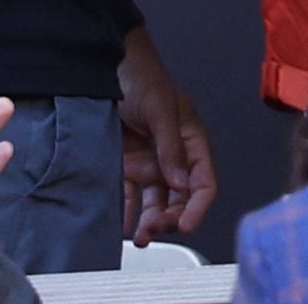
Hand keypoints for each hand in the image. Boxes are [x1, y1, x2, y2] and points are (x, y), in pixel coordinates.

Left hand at [114, 25, 215, 242]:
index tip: (184, 224)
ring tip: (140, 236)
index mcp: (192, 141)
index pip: (204, 181)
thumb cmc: (142, 79)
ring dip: (152, 222)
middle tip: (154, 230)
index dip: (198, 205)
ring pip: (157, 203)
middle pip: (181, 198)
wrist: (104, 70)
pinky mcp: (126, 168)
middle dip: (172, 218)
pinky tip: (123, 227)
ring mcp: (150, 164)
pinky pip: (130, 197)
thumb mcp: (160, 109)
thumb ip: (171, 145)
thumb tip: (180, 181)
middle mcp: (174, 157)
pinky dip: (128, 214)